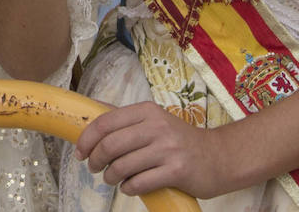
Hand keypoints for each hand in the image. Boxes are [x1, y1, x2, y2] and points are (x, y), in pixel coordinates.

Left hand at [76, 101, 229, 198]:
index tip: (79, 152)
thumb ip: (126, 118)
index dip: (86, 139)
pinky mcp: (176, 171)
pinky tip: (131, 186)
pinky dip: (128, 188)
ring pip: (122, 166)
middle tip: (94, 168)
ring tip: (112, 179)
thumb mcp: (156, 120)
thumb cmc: (180, 141)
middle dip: (95, 160)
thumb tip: (91, 109)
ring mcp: (168, 149)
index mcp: (148, 111)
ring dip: (110, 177)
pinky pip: (139, 183)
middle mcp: (158, 126)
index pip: (106, 122)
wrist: (218, 157)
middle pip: (111, 145)